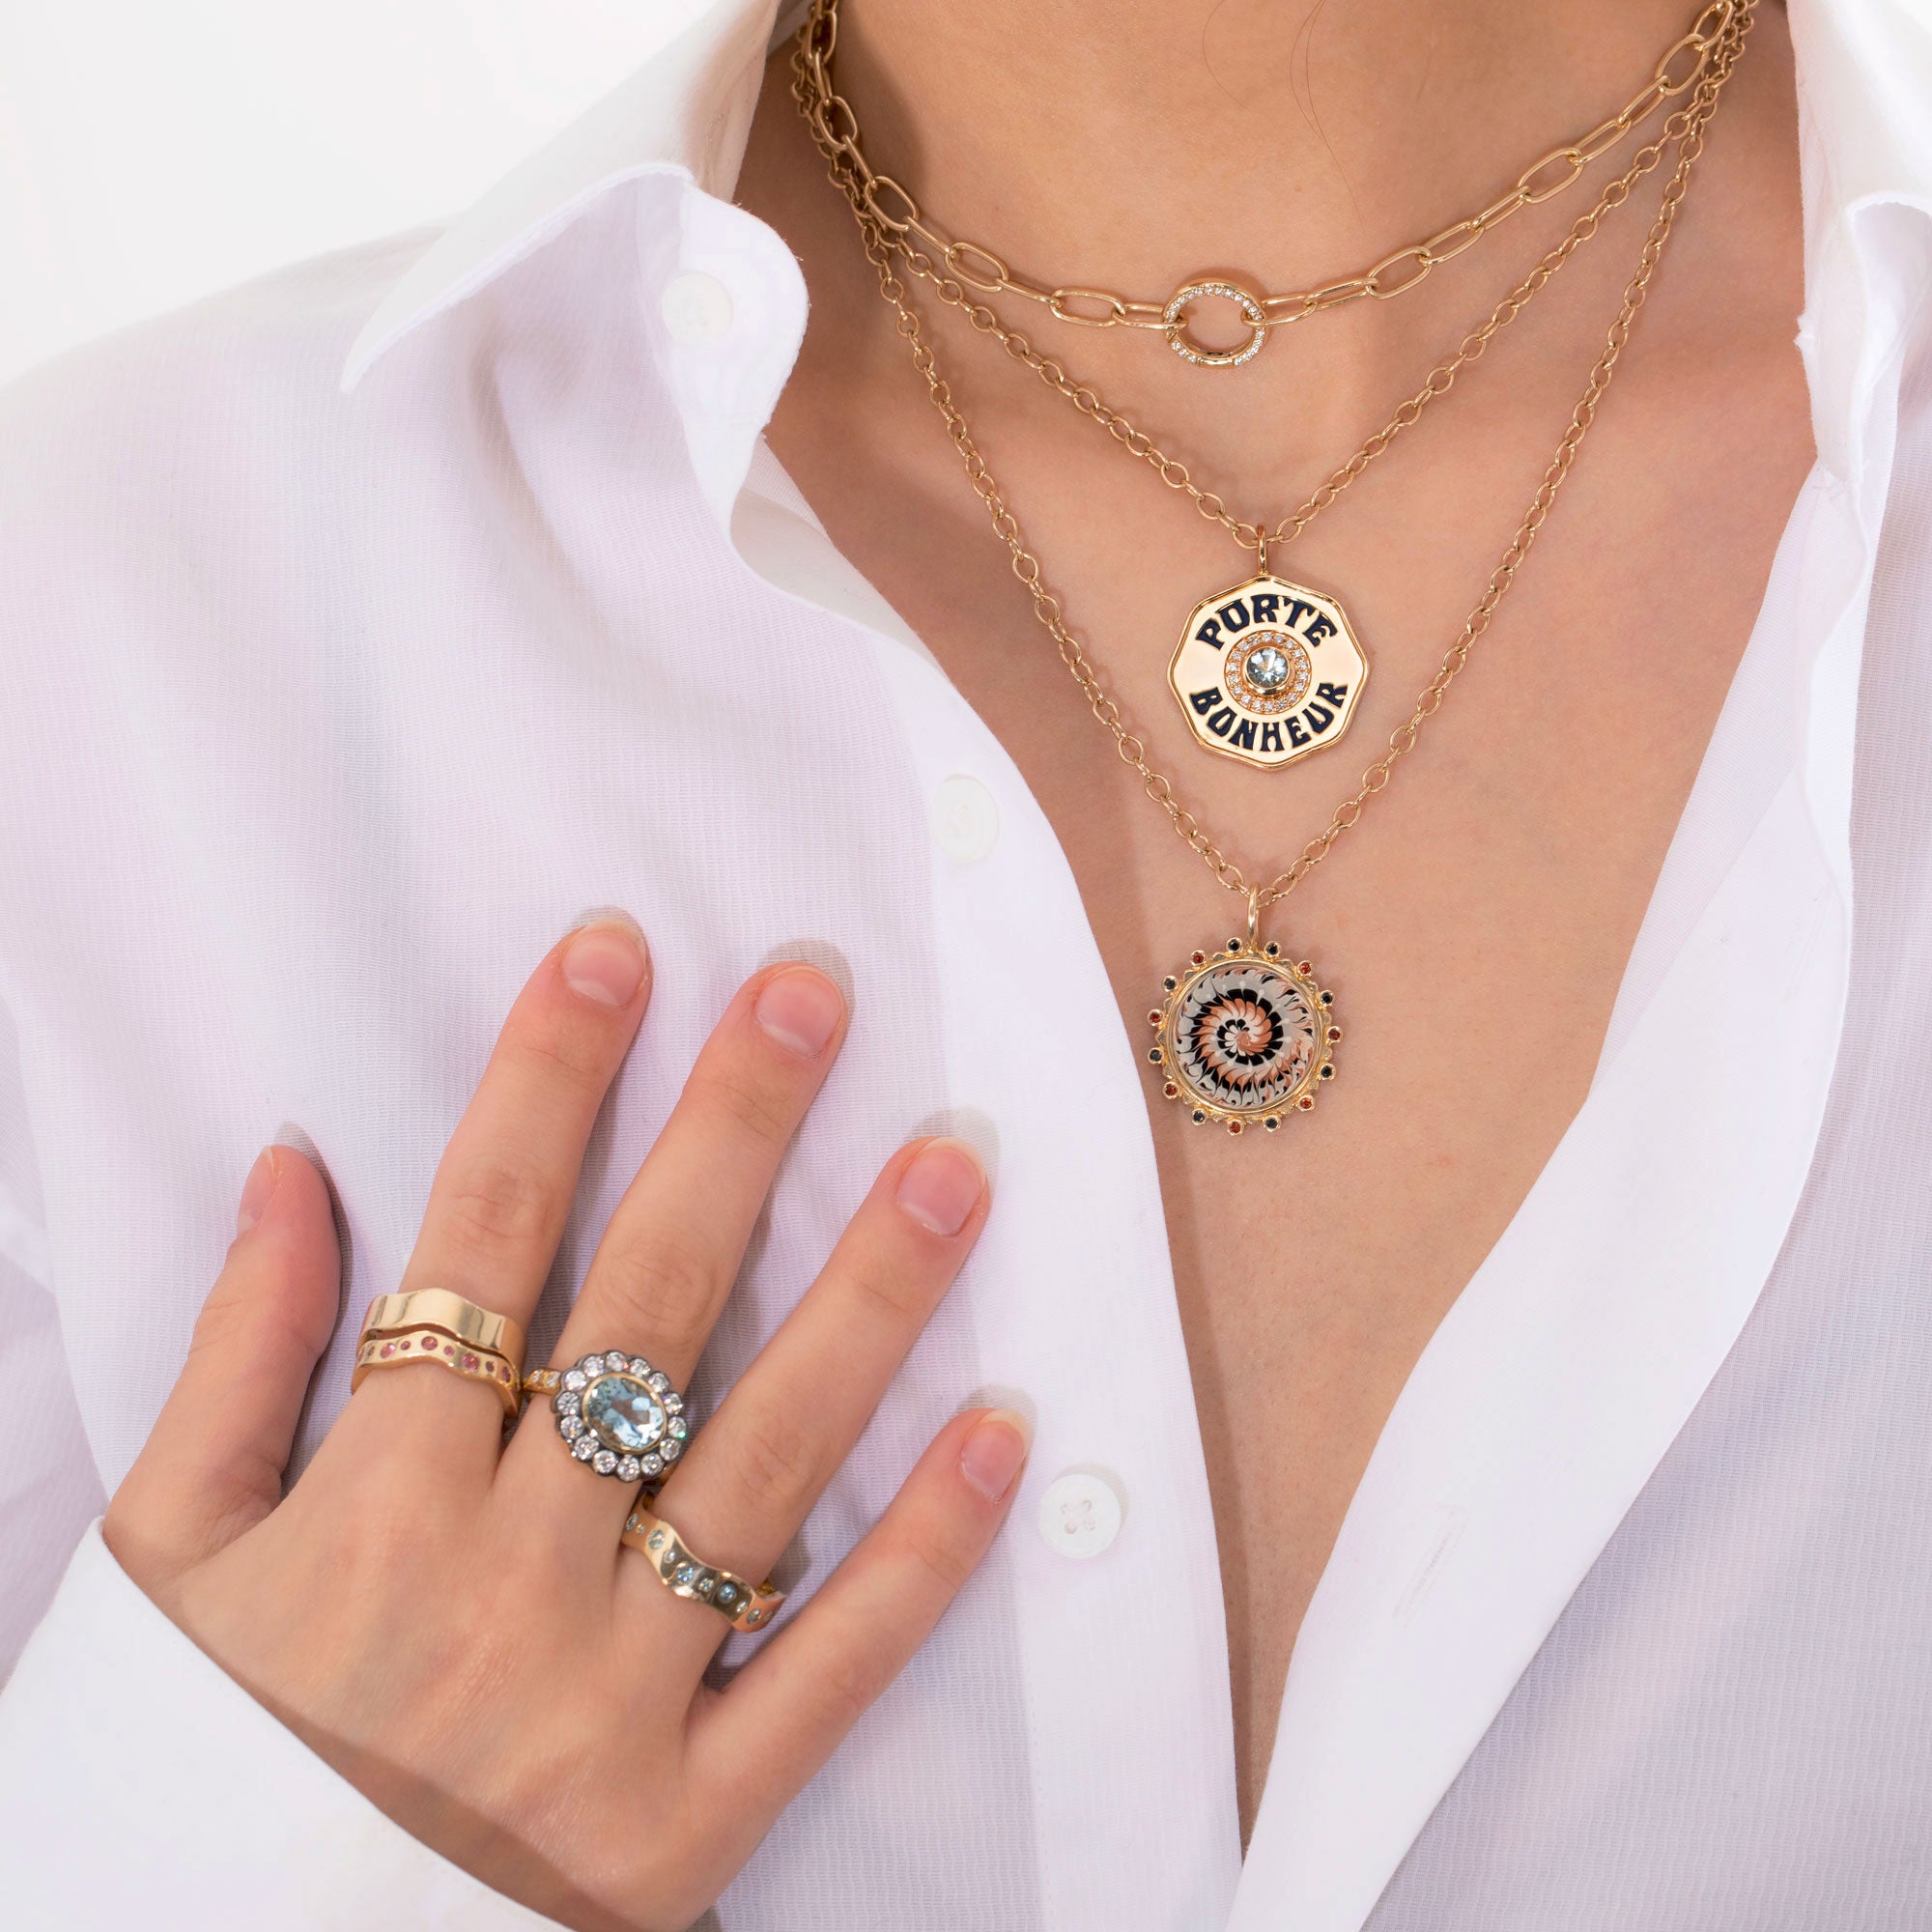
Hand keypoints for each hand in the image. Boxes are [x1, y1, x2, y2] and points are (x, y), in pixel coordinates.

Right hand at [104, 918, 1025, 1928]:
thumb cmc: (196, 1761)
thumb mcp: (164, 1562)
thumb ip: (232, 1357)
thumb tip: (293, 1167)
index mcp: (369, 1508)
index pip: (478, 1244)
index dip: (547, 1083)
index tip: (615, 953)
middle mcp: (502, 1583)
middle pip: (642, 1312)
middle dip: (728, 1134)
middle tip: (813, 1000)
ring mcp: (610, 1702)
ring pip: (764, 1461)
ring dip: (868, 1302)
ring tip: (952, 1164)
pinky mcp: (691, 1820)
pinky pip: (828, 1669)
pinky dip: (923, 1554)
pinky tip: (1003, 1433)